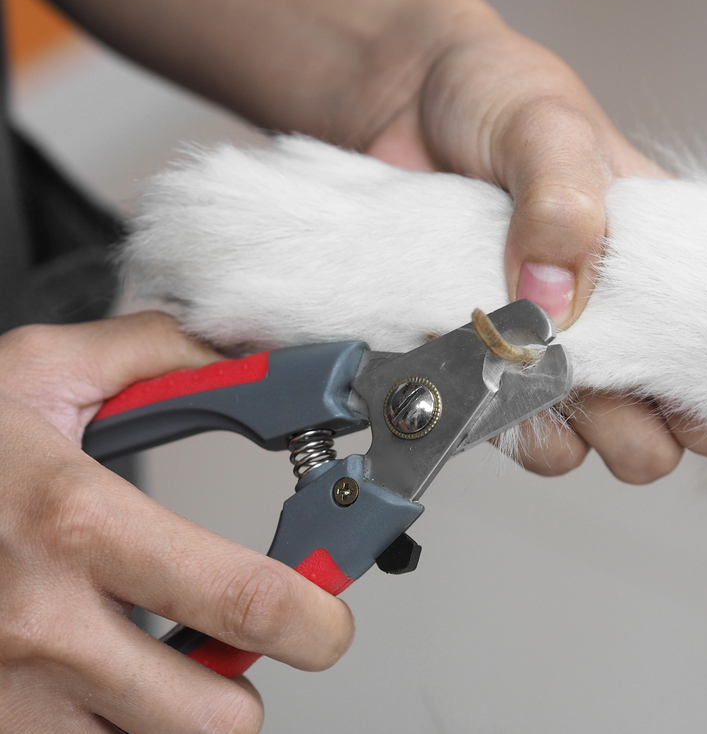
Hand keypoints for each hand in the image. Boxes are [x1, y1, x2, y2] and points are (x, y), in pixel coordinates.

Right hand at [0, 313, 352, 732]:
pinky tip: (100, 682)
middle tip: (243, 645)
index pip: (238, 598)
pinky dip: (111, 728)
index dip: (313, 618)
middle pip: (214, 719)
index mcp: (74, 522)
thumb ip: (160, 355)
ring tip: (158, 660)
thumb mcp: (40, 373)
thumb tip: (249, 359)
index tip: (329, 618)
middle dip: (250, 686)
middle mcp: (38, 624)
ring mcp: (3, 695)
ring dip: (176, 715)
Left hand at [360, 0, 706, 479]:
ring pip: (574, 444)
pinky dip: (474, 417)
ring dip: (550, 431)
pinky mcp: (471, 360)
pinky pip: (488, 426)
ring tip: (512, 379)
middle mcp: (608, 324)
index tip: (686, 394)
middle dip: (635, 435)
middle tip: (598, 394)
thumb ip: (564, 200)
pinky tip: (456, 374)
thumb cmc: (494, 95)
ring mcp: (537, 350)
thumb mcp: (548, 125)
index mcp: (658, 268)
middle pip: (654, 431)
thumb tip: (556, 299)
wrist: (396, 98)